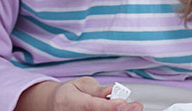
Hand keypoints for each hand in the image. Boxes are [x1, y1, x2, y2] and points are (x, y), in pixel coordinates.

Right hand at [17, 78, 143, 110]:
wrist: (55, 105)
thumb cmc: (69, 93)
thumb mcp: (81, 84)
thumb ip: (97, 90)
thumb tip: (111, 91)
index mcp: (70, 101)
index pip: (92, 106)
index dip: (109, 107)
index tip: (123, 104)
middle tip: (136, 106)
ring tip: (134, 107)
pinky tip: (123, 110)